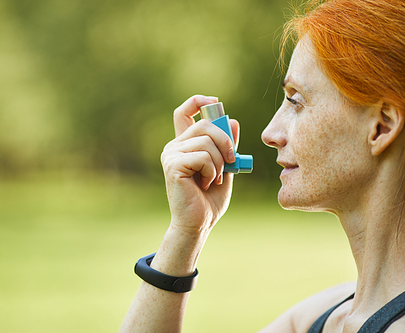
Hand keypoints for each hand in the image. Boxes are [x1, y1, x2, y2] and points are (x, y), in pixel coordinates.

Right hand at [161, 95, 239, 235]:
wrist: (199, 223)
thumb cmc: (210, 198)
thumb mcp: (225, 167)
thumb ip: (227, 145)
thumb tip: (233, 121)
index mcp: (185, 144)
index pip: (184, 112)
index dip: (198, 102)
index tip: (215, 103)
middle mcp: (174, 146)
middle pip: (206, 124)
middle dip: (226, 142)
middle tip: (231, 163)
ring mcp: (171, 155)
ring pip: (207, 141)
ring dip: (220, 162)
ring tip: (214, 179)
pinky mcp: (173, 166)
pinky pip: (203, 156)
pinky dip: (212, 171)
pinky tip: (206, 183)